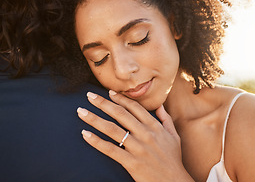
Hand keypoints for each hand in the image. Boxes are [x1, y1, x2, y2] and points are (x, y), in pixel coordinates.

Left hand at [77, 91, 193, 181]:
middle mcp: (145, 134)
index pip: (135, 108)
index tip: (109, 92)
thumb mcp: (174, 136)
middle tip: (89, 95)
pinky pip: (110, 149)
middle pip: (120, 114)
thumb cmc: (173, 160)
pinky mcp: (131, 162)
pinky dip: (96, 141)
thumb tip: (160, 106)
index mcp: (155, 127)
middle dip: (103, 103)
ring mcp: (138, 148)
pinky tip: (85, 134)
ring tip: (81, 111)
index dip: (120, 99)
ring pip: (112, 129)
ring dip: (94, 119)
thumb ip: (166, 119)